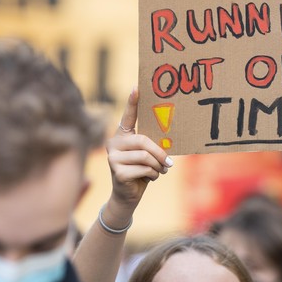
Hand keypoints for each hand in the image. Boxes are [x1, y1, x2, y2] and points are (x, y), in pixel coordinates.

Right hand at [106, 88, 172, 215]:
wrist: (127, 195)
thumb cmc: (141, 171)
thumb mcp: (147, 155)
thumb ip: (152, 146)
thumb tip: (167, 144)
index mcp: (122, 135)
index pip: (128, 116)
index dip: (132, 102)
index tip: (137, 86)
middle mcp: (113, 143)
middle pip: (143, 141)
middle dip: (160, 153)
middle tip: (169, 163)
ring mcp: (112, 158)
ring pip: (145, 156)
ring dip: (158, 167)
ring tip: (158, 172)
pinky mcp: (117, 172)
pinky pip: (144, 169)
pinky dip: (153, 175)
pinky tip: (149, 178)